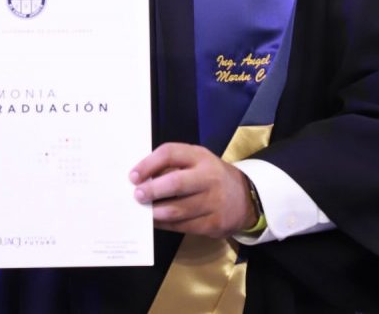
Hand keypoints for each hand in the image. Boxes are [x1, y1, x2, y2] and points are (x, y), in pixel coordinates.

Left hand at [129, 143, 254, 237]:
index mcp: (200, 157)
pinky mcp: (213, 224)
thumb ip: (172, 166)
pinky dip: (165, 225)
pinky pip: (183, 226)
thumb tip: (140, 179)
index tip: (133, 176)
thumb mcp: (197, 162)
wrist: (245, 198)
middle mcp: (209, 177)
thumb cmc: (210, 177)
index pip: (170, 153)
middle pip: (175, 183)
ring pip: (177, 210)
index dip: (148, 164)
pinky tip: (156, 221)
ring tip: (144, 212)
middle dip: (152, 190)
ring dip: (155, 212)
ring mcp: (213, 202)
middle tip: (137, 196)